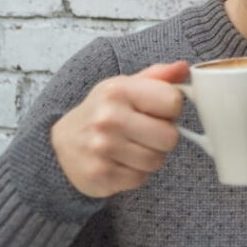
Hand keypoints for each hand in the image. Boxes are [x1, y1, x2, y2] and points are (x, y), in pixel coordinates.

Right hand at [50, 61, 187, 197]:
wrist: (61, 145)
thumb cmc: (101, 112)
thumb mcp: (123, 87)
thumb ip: (157, 76)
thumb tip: (184, 67)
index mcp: (118, 90)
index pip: (173, 101)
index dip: (172, 109)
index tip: (157, 111)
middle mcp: (108, 117)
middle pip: (170, 137)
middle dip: (163, 138)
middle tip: (145, 133)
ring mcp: (103, 147)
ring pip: (156, 161)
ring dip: (150, 157)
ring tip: (132, 148)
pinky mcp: (101, 174)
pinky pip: (140, 179)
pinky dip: (135, 174)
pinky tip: (120, 162)